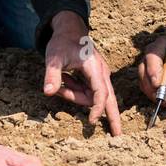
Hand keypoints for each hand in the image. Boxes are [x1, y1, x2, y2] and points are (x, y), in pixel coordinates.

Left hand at [43, 11, 121, 135]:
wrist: (70, 29)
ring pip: (92, 96)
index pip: (100, 92)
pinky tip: (65, 81)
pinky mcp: (95, 77)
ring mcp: (100, 75)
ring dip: (75, 96)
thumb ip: (52, 75)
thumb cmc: (62, 42)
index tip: (91, 121)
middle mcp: (101, 72)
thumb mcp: (53, 57)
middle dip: (113, 117)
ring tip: (60, 83)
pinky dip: (76, 92)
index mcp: (94, 67)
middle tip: (118, 135)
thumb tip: (47, 92)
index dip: (97, 108)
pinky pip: (88, 92)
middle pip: (110, 98)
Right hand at [136, 36, 165, 109]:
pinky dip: (161, 100)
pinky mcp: (150, 81)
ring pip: (144, 85)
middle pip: (143, 72)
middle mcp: (151, 57)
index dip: (152, 71)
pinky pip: (150, 92)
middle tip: (164, 98)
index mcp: (161, 45)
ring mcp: (148, 69)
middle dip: (152, 87)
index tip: (158, 84)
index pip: (152, 57)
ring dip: (157, 96)